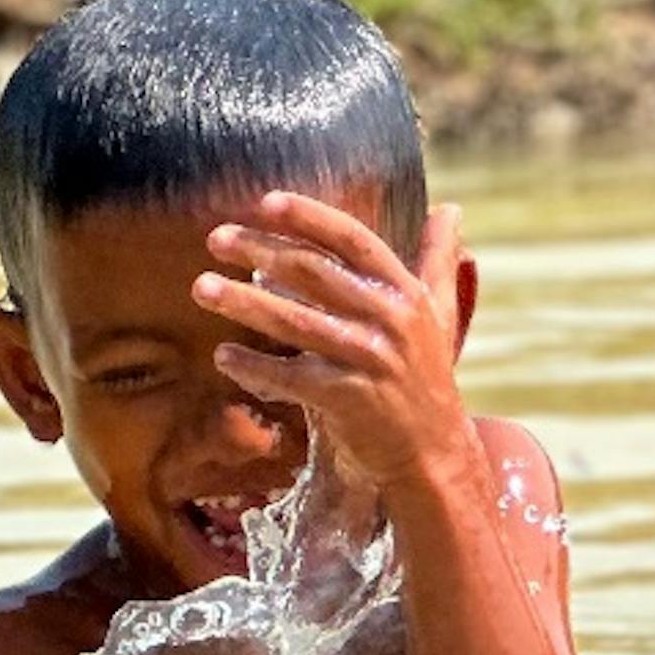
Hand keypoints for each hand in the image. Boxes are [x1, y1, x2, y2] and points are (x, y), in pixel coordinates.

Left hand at [196, 193, 480, 494]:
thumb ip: (439, 259)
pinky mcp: (350, 399)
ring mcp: (371, 360)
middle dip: (261, 250)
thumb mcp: (441, 313)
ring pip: (296, 321)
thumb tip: (451, 208)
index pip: (354, 241)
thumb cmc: (426, 376)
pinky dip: (254, 367)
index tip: (266, 202)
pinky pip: (291, 377)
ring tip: (202, 288)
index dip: (310, 218)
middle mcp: (391, 320)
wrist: (433, 452)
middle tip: (216, 239)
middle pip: (315, 273)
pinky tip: (223, 356)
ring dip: (243, 303)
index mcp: (406, 293)